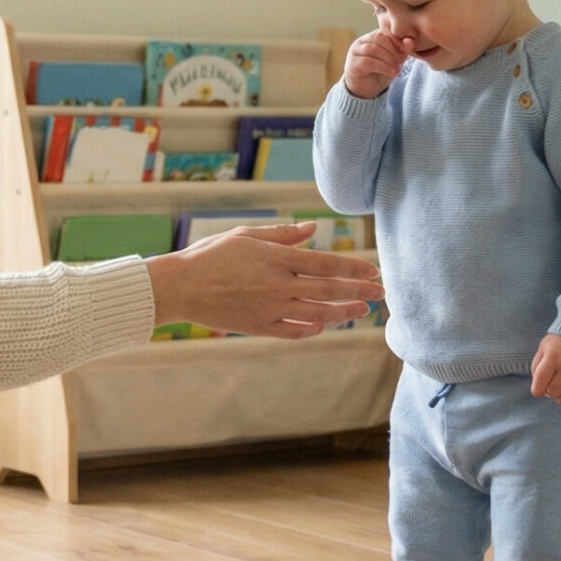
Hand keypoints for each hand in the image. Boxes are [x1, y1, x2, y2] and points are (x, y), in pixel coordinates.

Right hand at [143, 223, 381, 337]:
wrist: (179, 286)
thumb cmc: (211, 254)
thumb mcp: (246, 235)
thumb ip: (283, 234)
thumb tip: (314, 228)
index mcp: (276, 259)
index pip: (326, 264)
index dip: (354, 269)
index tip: (374, 271)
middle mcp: (278, 285)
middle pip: (328, 291)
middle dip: (358, 291)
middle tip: (381, 293)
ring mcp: (269, 309)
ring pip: (316, 314)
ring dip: (342, 312)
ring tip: (361, 310)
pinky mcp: (258, 327)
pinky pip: (292, 332)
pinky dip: (311, 329)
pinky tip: (323, 324)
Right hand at [343, 31, 408, 98]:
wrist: (367, 91)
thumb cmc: (381, 73)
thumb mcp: (395, 60)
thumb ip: (402, 50)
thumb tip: (410, 40)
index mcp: (371, 37)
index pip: (384, 32)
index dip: (396, 41)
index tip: (404, 52)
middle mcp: (361, 42)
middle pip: (378, 38)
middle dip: (392, 50)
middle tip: (400, 62)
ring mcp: (354, 53)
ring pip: (372, 49)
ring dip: (388, 59)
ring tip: (397, 69)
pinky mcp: (352, 65)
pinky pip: (368, 62)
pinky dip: (382, 67)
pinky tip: (391, 72)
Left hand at [530, 334, 560, 406]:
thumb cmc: (560, 343)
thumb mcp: (544, 349)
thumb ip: (537, 367)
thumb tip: (539, 388)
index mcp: (552, 357)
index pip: (539, 385)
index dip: (537, 391)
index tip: (539, 389)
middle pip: (554, 392)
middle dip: (550, 392)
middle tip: (552, 385)